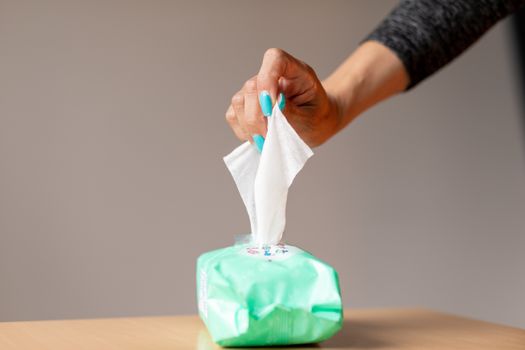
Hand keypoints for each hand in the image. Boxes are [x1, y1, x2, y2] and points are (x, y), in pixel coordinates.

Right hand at [225, 48, 341, 148]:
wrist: (317, 123)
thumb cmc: (317, 118)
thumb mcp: (312, 119)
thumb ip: (290, 113)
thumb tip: (268, 110)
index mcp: (295, 70)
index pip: (274, 59)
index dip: (267, 80)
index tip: (270, 109)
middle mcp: (273, 76)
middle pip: (252, 87)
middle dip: (257, 117)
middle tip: (268, 138)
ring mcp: (256, 89)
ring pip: (239, 102)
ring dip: (249, 126)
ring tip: (265, 141)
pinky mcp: (245, 105)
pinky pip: (233, 115)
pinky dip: (243, 130)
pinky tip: (258, 138)